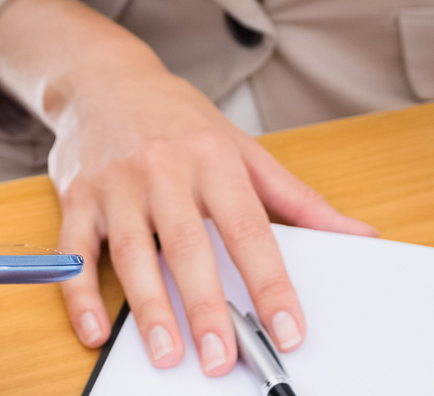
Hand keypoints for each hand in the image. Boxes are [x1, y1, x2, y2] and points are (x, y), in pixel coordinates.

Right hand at [49, 48, 371, 375]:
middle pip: (187, 244)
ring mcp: (116, 182)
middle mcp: (163, 168)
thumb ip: (297, 200)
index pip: (248, 228)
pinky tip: (94, 329)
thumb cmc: (178, 120)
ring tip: (168, 354)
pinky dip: (79, 291)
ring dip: (149, 307)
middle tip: (222, 359)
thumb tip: (359, 236)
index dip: (270, 283)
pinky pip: (75, 248)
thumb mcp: (242, 148)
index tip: (289, 329)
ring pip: (132, 251)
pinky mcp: (76, 194)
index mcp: (212, 158)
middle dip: (205, 306)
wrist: (103, 75)